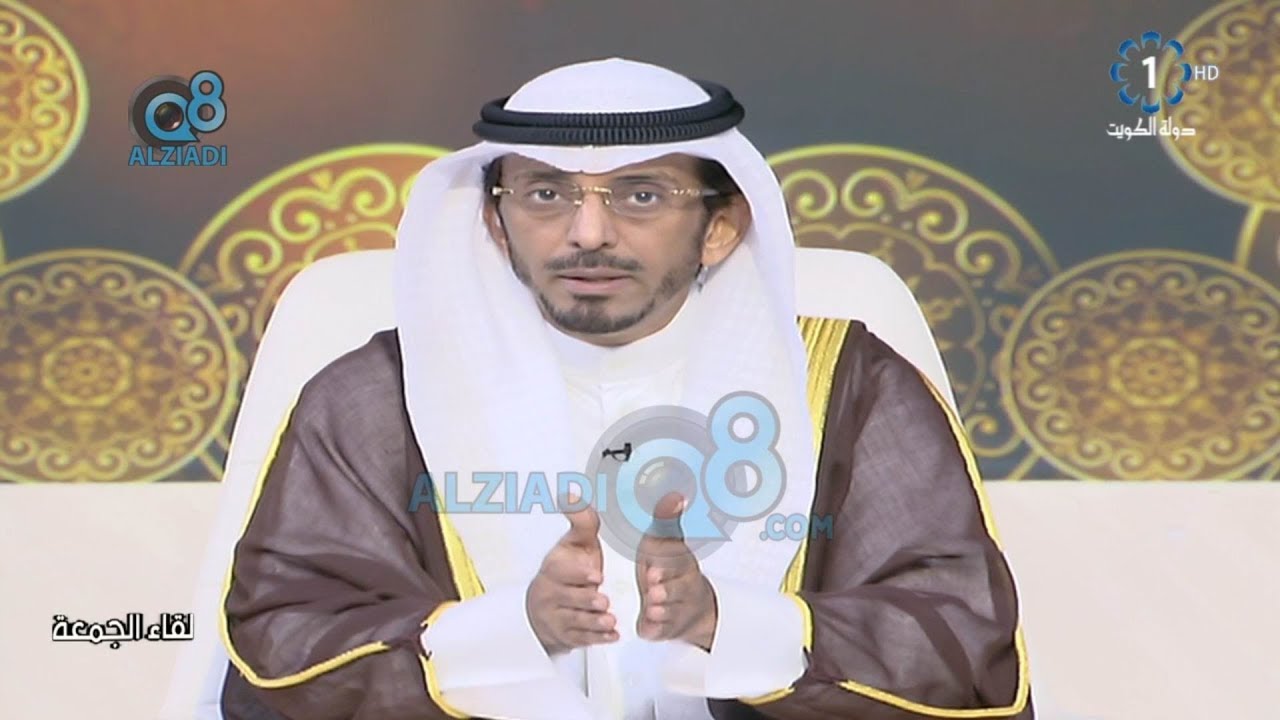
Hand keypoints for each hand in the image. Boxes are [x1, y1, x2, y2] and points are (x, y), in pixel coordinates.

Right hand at [526, 494, 618, 654]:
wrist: (548, 603)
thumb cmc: (568, 569)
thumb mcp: (576, 542)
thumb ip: (581, 519)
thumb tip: (570, 493)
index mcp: (553, 569)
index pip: (561, 571)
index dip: (578, 573)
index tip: (594, 575)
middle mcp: (552, 594)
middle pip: (568, 599)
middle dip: (586, 600)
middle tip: (603, 600)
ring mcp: (558, 617)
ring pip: (575, 621)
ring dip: (593, 622)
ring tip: (610, 620)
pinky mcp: (567, 636)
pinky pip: (581, 640)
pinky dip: (597, 639)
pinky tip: (611, 636)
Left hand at [635, 492, 717, 649]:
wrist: (690, 606)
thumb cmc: (668, 568)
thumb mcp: (663, 541)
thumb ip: (666, 519)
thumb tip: (676, 494)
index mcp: (681, 562)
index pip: (677, 561)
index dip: (667, 564)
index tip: (654, 567)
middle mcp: (683, 586)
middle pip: (677, 588)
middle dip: (667, 588)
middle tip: (654, 587)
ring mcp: (676, 609)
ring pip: (671, 610)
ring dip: (663, 609)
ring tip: (652, 607)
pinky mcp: (666, 627)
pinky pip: (663, 630)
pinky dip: (657, 629)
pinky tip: (648, 627)